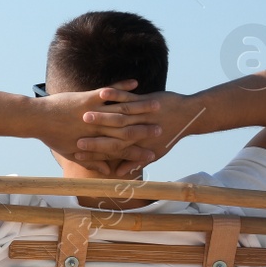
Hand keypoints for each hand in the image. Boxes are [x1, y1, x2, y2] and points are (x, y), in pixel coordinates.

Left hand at [33, 79, 161, 164]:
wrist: (36, 119)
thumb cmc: (53, 137)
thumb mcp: (71, 153)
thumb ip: (92, 161)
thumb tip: (107, 172)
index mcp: (94, 143)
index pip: (121, 150)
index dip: (137, 152)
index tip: (153, 154)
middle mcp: (97, 129)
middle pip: (127, 131)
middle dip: (146, 131)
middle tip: (162, 130)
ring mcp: (94, 113)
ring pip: (122, 111)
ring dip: (141, 107)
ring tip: (157, 105)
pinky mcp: (88, 98)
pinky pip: (110, 92)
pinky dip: (123, 87)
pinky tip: (136, 83)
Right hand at [73, 89, 200, 174]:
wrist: (191, 116)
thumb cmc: (172, 134)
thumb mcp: (155, 152)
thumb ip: (134, 162)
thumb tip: (120, 174)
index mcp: (137, 143)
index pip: (111, 151)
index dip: (93, 153)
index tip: (77, 154)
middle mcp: (137, 130)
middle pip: (111, 134)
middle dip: (91, 135)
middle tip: (74, 138)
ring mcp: (140, 114)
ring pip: (117, 116)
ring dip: (100, 116)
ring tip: (83, 115)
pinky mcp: (144, 99)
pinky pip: (128, 96)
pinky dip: (116, 94)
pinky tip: (103, 92)